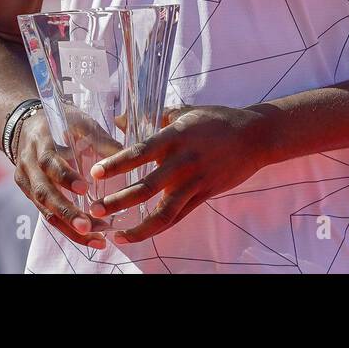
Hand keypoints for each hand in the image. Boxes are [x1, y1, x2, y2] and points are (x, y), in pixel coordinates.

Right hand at [12, 112, 108, 248]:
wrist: (26, 126)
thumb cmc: (60, 123)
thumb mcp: (79, 122)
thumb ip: (100, 139)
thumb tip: (129, 155)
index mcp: (41, 143)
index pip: (49, 162)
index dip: (65, 177)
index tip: (85, 189)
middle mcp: (29, 165)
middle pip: (44, 194)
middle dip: (66, 212)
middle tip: (89, 227)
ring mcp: (26, 182)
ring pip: (44, 211)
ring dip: (69, 228)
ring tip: (96, 240)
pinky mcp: (29, 195)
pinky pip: (47, 215)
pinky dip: (67, 228)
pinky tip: (88, 237)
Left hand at [87, 105, 273, 242]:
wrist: (254, 137)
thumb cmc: (216, 120)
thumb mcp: (184, 112)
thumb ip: (153, 118)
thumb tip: (120, 120)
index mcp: (176, 138)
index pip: (140, 153)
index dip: (116, 164)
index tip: (94, 174)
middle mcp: (183, 162)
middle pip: (146, 187)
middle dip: (118, 200)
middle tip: (95, 208)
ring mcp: (195, 182)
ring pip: (163, 211)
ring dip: (137, 226)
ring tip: (116, 235)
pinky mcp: (204, 196)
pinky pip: (178, 216)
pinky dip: (158, 227)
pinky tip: (140, 233)